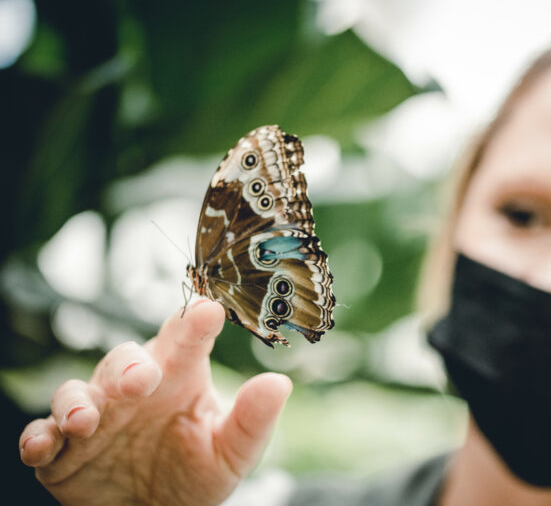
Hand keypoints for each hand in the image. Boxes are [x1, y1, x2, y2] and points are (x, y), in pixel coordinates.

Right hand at [19, 299, 291, 504]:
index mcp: (178, 378)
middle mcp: (134, 388)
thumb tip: (279, 383)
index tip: (209, 310)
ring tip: (87, 420)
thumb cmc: (195, 472)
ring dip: (78, 402)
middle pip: (125, 359)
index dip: (194, 323)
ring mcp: (96, 415)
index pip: (185, 340)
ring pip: (76, 390)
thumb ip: (252, 420)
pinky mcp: (63, 449)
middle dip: (130, 366)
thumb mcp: (230, 452)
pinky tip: (44, 445)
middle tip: (142, 380)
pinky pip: (43, 434)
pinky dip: (39, 437)